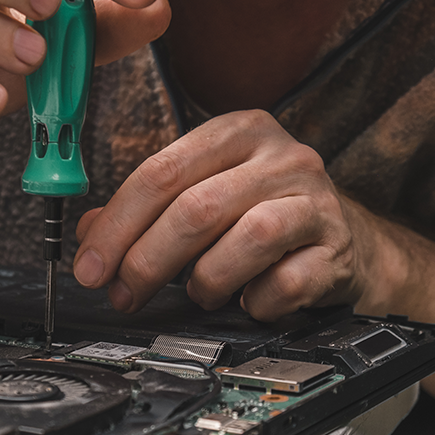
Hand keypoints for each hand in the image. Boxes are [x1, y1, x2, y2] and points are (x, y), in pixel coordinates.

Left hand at [73, 110, 388, 320]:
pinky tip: (249, 302)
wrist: (346, 243)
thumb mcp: (203, 196)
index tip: (90, 266)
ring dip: (207, 279)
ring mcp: (316, 200)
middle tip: (124, 295)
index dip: (117, 225)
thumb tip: (88, 236)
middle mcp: (282, 157)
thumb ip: (146, 211)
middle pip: (197, 207)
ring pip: (249, 238)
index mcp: (239, 132)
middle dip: (147, 260)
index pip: (161, 171)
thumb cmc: (264, 216)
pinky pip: (287, 283)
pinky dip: (256, 302)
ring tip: (199, 293)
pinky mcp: (338, 247)